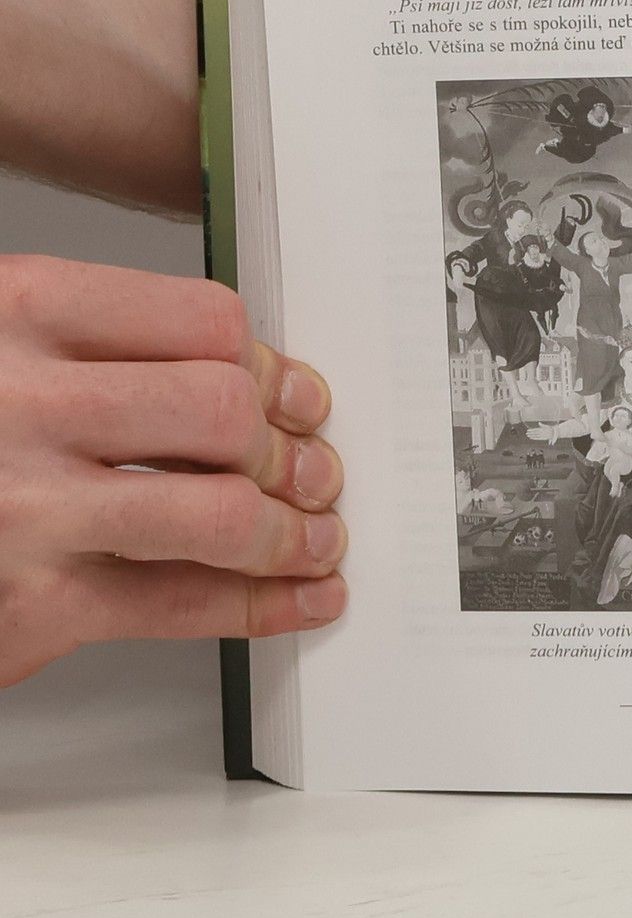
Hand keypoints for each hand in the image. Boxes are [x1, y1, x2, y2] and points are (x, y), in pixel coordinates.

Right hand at [0, 257, 346, 687]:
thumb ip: (87, 349)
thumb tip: (239, 380)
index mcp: (16, 311)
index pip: (202, 321)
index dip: (269, 364)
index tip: (296, 394)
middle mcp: (19, 402)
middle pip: (223, 412)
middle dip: (288, 450)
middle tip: (315, 471)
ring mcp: (23, 510)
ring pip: (220, 513)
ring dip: (290, 531)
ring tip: (314, 536)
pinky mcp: (28, 607)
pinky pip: (181, 604)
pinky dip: (261, 606)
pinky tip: (297, 599)